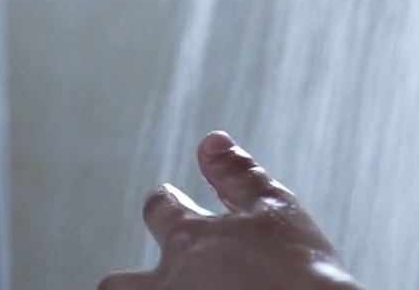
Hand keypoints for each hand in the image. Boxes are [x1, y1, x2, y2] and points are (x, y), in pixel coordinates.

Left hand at [99, 132, 361, 289]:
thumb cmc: (301, 268)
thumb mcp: (275, 207)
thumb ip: (237, 174)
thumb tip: (212, 142)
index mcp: (189, 240)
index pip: (158, 208)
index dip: (164, 200)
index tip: (169, 198)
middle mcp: (173, 283)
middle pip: (117, 284)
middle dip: (127, 279)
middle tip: (156, 275)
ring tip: (182, 288)